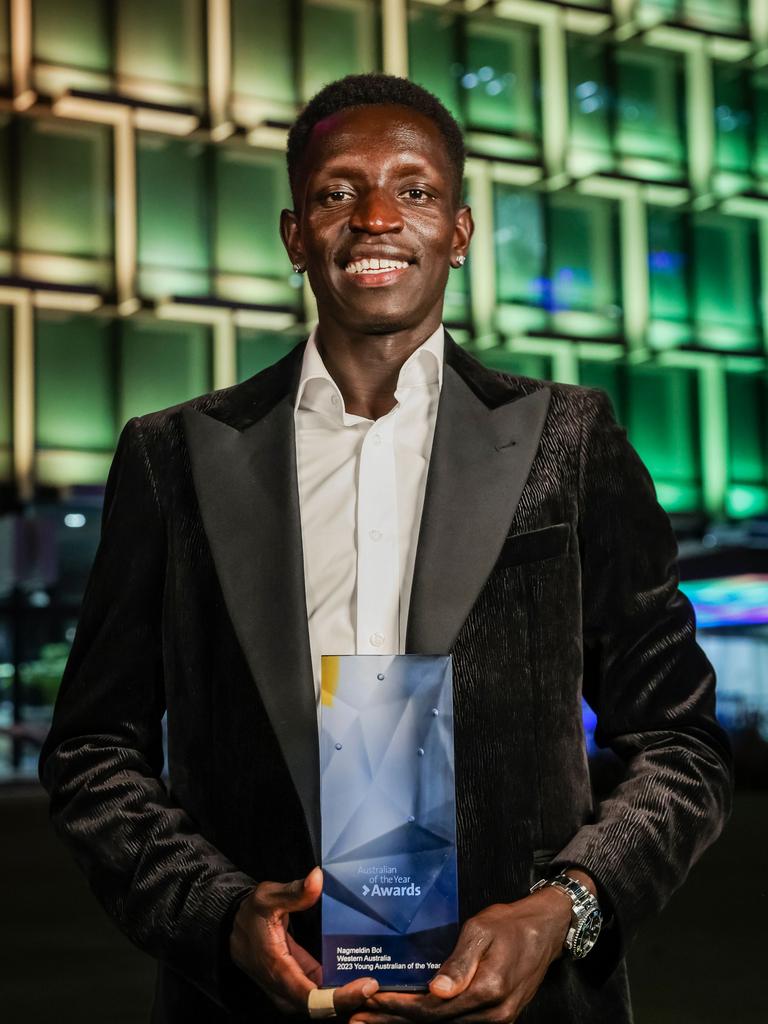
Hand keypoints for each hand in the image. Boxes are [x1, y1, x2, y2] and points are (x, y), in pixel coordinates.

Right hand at [230, 866, 378, 1015]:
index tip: (368, 984)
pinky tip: (363, 977)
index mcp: (279, 972)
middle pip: (324, 1008)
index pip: (314, 999)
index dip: (342, 997)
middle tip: (384, 986)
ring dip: (350, 997)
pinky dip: (342, 990)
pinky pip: (323, 995)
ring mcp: (293, 992)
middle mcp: (286, 991)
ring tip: (381, 983)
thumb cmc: (250, 915)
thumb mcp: (267, 897)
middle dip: (353, 1001)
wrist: (233, 929)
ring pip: (325, 1005)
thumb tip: (317, 878)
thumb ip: (293, 891)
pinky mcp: (299, 985)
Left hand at [351, 886, 575, 1023]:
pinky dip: (430, 1021)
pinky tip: (409, 1017)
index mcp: (487, 992)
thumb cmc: (511, 924)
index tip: (370, 1002)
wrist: (546, 930)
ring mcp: (496, 1020)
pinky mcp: (496, 1018)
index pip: (432, 1009)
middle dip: (394, 1021)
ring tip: (375, 1020)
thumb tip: (435, 992)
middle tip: (358, 1018)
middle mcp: (492, 1015)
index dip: (398, 1008)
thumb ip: (459, 963)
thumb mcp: (482, 932)